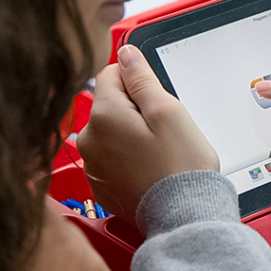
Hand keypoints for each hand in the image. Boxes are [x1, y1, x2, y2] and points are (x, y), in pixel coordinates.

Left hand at [76, 44, 219, 220]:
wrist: (182, 216)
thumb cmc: (179, 166)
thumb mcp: (167, 111)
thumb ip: (141, 78)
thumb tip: (125, 54)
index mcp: (103, 116)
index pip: (108, 73)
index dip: (136, 78)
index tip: (155, 95)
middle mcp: (89, 140)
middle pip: (109, 103)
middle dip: (134, 108)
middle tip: (162, 128)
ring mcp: (93, 165)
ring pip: (111, 131)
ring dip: (131, 133)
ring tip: (157, 151)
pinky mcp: (101, 185)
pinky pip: (112, 157)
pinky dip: (128, 158)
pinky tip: (149, 168)